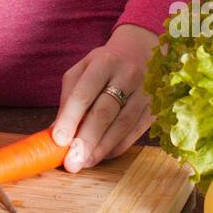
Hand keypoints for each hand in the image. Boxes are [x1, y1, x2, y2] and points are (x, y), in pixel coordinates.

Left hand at [51, 24, 157, 172]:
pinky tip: (103, 155)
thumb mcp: (83, 69)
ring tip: (84, 162)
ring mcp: (145, 91)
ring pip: (122, 125)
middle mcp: (127, 75)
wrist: (143, 50)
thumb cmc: (105, 64)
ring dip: (102, 147)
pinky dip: (118, 146)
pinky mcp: (156, 107)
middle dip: (86, 139)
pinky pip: (136, 131)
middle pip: (104, 112)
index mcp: (104, 62)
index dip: (70, 117)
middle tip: (71, 162)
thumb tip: (56, 130)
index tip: (58, 140)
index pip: (84, 93)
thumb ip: (69, 96)